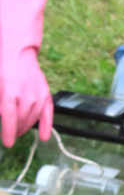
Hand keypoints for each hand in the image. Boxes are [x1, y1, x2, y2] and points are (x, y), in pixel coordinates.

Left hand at [0, 0, 53, 147]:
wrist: (16, 51)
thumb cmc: (1, 67)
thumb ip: (0, 102)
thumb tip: (3, 117)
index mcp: (9, 93)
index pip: (8, 120)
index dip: (8, 134)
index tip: (7, 144)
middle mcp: (25, 97)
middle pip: (20, 122)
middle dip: (14, 130)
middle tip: (9, 135)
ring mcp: (37, 96)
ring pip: (32, 120)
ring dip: (24, 127)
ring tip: (18, 130)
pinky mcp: (45, 94)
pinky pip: (48, 114)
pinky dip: (46, 126)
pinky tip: (43, 137)